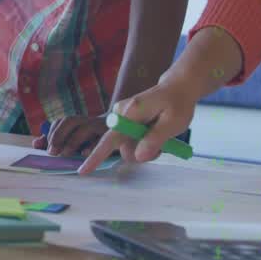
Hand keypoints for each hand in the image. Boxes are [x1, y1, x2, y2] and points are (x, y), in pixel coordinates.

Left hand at [33, 115, 108, 155]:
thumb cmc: (92, 138)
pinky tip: (84, 153)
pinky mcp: (112, 135)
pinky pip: (102, 138)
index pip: (61, 121)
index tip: (47, 147)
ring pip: (85, 128)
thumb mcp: (73, 139)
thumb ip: (54, 141)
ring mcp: (100, 126)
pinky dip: (93, 145)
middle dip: (59, 135)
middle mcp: (88, 121)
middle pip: (70, 121)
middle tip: (52, 152)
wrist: (120, 131)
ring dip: (73, 141)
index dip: (52, 133)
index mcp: (78, 121)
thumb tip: (35, 144)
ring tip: (65, 154)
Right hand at [78, 81, 197, 174]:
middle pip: (123, 149)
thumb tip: (138, 157)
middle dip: (142, 153)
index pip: (109, 139)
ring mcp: (121, 118)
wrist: (176, 88)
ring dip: (145, 149)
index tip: (82, 171)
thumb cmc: (177, 103)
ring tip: (162, 137)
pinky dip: (144, 143)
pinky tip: (155, 133)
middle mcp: (120, 115)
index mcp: (130, 113)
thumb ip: (155, 139)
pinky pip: (131, 141)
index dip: (96, 157)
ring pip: (128, 147)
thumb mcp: (173, 122)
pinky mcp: (125, 121)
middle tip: (163, 146)